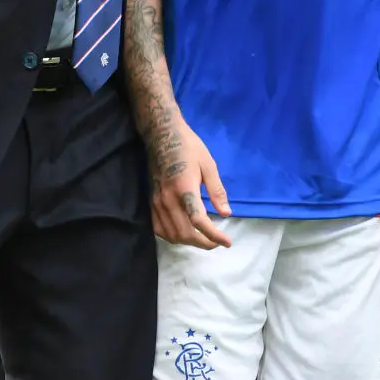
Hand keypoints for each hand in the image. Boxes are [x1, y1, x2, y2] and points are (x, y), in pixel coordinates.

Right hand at [148, 115, 230, 249]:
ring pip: (171, 234)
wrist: (162, 136)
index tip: (227, 242)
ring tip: (203, 238)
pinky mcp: (151, 202)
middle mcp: (168, 199)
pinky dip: (172, 236)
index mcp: (184, 188)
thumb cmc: (188, 147)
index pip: (198, 220)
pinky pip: (159, 228)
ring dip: (189, 241)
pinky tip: (183, 232)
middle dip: (203, 243)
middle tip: (217, 241)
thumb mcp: (208, 164)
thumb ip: (216, 191)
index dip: (214, 235)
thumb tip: (226, 213)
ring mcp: (157, 202)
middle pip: (185, 233)